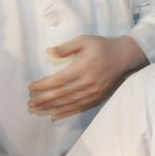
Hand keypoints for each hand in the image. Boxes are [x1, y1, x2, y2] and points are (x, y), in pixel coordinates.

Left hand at [27, 35, 146, 119]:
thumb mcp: (83, 40)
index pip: (58, 80)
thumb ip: (66, 48)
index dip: (44, 85)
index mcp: (82, 68)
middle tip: (30, 104)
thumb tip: (49, 53)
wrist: (124, 56)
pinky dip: (66, 112)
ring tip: (38, 111)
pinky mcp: (97, 97)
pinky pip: (79, 107)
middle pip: (62, 94)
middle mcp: (87, 83)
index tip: (31, 88)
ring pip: (69, 103)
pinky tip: (55, 115)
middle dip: (44, 100)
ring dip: (52, 108)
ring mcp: (93, 92)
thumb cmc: (101, 46)